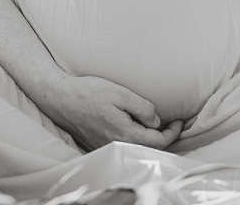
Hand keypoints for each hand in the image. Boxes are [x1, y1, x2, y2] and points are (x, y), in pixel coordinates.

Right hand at [40, 74, 183, 151]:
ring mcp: (106, 146)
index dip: (172, 132)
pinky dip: (135, 140)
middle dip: (164, 138)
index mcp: (125, 134)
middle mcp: (116, 145)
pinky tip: (137, 129)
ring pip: (135, 148)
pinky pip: (122, 146)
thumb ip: (143, 109)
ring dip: (149, 140)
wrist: (61, 98)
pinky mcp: (98, 144)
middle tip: (173, 124)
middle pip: (148, 148)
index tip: (178, 121)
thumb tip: (155, 122)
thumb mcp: (121, 94)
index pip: (158, 141)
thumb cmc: (90, 92)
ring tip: (158, 127)